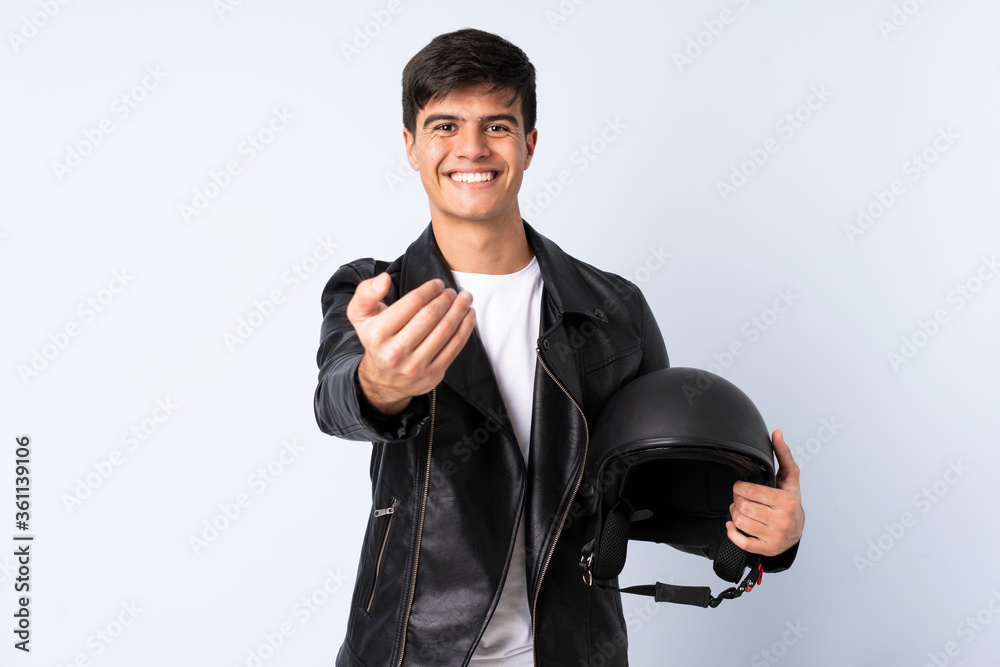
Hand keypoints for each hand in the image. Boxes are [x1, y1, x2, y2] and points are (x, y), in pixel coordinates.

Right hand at [347, 273, 474, 413]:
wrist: (384, 380)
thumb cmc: (377, 342)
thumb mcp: (361, 316)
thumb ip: (366, 293)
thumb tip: (383, 279)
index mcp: (379, 334)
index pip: (412, 303)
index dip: (429, 289)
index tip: (438, 284)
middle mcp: (396, 352)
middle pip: (430, 316)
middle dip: (446, 299)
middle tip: (452, 291)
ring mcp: (416, 366)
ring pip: (445, 330)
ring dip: (460, 310)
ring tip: (464, 299)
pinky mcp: (433, 374)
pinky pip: (455, 347)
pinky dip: (466, 328)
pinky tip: (469, 315)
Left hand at [726, 429, 803, 556]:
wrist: (797, 530)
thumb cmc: (791, 501)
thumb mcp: (790, 477)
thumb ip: (783, 454)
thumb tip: (777, 433)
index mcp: (786, 501)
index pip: (751, 491)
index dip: (739, 487)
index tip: (739, 487)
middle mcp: (781, 520)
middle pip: (743, 507)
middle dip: (736, 500)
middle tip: (739, 498)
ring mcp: (774, 536)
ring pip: (740, 522)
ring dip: (734, 514)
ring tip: (739, 510)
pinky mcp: (767, 548)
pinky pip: (742, 542)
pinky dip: (732, 533)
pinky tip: (734, 525)